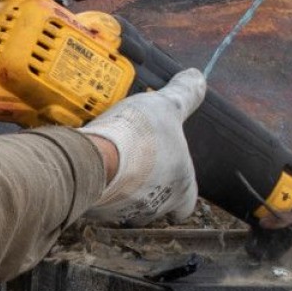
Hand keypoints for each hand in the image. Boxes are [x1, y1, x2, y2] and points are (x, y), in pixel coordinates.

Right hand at [80, 71, 206, 224]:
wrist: (94, 158)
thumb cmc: (138, 136)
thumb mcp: (167, 106)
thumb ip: (185, 94)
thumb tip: (198, 77)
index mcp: (181, 187)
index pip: (187, 203)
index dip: (181, 190)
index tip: (170, 176)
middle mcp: (157, 207)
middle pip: (156, 204)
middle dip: (147, 187)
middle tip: (136, 162)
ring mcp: (126, 214)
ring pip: (127, 207)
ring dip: (122, 190)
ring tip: (111, 164)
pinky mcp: (97, 213)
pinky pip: (100, 204)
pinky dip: (99, 190)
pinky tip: (93, 170)